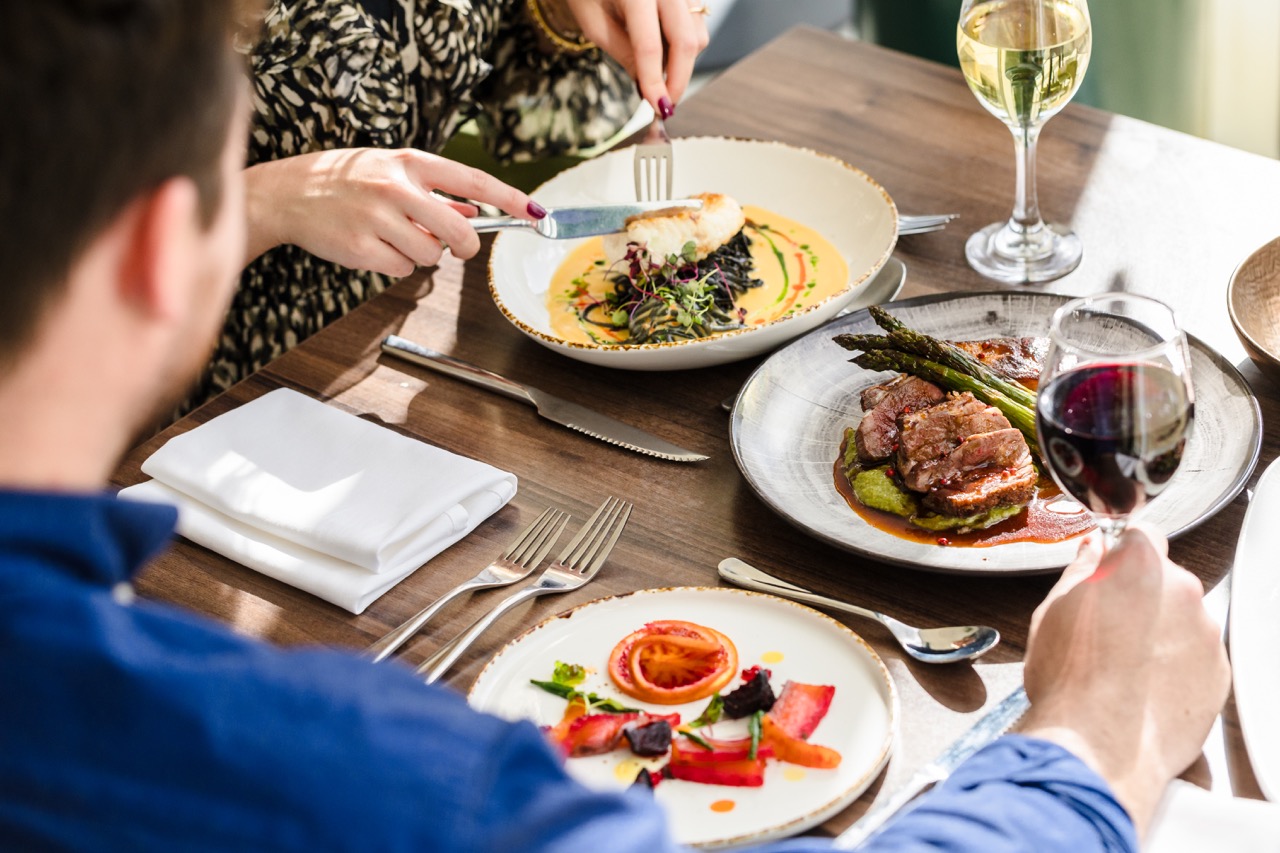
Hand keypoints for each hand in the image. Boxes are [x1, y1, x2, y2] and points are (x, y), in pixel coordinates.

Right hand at [243, 148, 544, 275]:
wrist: (287, 193)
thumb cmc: (346, 181)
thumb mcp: (391, 173)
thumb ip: (434, 194)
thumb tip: (475, 213)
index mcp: (409, 163)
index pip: (473, 180)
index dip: (510, 198)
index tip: (537, 212)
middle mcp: (395, 187)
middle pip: (459, 233)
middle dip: (464, 247)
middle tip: (455, 246)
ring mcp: (377, 217)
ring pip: (430, 256)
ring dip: (421, 255)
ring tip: (393, 237)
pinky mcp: (361, 247)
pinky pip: (402, 270)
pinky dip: (396, 265)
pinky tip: (374, 247)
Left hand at [562, 0, 710, 114]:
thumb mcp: (594, 23)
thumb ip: (623, 54)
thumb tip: (648, 87)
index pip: (649, 46)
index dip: (654, 82)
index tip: (657, 108)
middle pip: (686, 43)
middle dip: (679, 80)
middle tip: (665, 104)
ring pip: (698, 36)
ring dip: (682, 64)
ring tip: (656, 71)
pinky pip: (698, 26)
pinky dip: (685, 47)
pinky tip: (664, 49)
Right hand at [1019, 525, 1228, 836]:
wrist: (1098, 743)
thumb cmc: (1071, 678)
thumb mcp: (1054, 609)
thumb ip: (1082, 569)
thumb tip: (1093, 549)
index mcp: (1140, 564)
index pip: (1141, 535)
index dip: (1122, 553)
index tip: (1110, 570)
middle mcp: (1183, 592)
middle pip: (1164, 581)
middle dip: (1140, 598)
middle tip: (1106, 630)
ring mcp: (1206, 634)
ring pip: (1181, 622)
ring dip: (1159, 634)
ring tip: (1122, 668)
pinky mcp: (1218, 674)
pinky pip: (1196, 659)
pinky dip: (1175, 668)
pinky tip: (1141, 688)